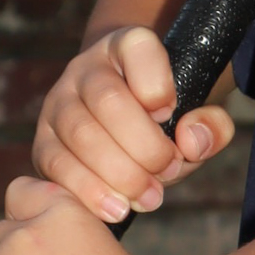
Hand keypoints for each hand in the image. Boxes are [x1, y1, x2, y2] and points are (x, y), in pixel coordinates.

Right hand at [32, 26, 234, 219]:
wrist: (125, 125)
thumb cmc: (169, 117)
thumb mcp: (201, 113)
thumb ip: (212, 124)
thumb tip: (190, 142)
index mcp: (128, 47)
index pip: (137, 46)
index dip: (156, 83)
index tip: (170, 111)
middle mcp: (86, 69)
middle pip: (107, 100)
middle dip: (143, 146)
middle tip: (167, 170)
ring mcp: (59, 104)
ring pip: (80, 135)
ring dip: (119, 174)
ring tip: (149, 197)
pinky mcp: (43, 142)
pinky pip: (58, 166)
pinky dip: (90, 192)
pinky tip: (117, 208)